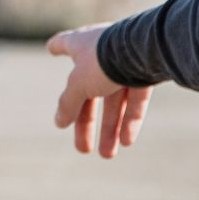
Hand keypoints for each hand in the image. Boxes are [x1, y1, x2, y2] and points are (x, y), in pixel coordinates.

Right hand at [48, 24, 152, 156]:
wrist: (146, 50)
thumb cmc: (104, 60)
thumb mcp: (78, 85)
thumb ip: (69, 103)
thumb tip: (59, 121)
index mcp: (81, 45)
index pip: (65, 44)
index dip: (57, 47)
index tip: (51, 49)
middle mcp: (103, 53)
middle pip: (89, 92)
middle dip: (86, 123)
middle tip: (82, 149)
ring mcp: (126, 63)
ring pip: (115, 101)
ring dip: (110, 129)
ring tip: (107, 155)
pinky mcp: (146, 74)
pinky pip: (135, 101)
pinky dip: (130, 121)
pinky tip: (126, 141)